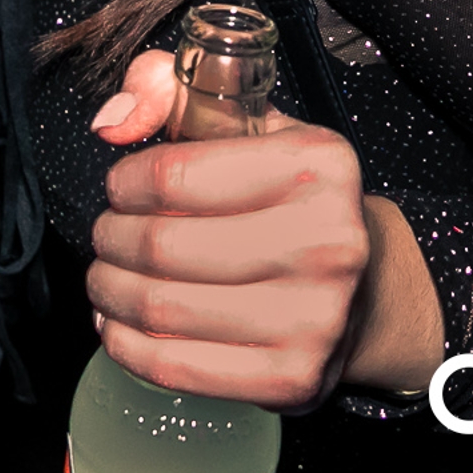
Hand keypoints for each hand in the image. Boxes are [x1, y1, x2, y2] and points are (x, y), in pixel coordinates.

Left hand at [86, 53, 441, 406]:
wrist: (367, 287)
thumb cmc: (291, 197)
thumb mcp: (248, 122)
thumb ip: (169, 92)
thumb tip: (111, 122)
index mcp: (315, 164)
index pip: (177, 174)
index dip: (125, 182)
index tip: (118, 188)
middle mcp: (325, 240)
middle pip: (164, 245)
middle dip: (111, 238)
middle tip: (105, 234)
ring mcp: (314, 318)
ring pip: (164, 308)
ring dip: (110, 291)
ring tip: (105, 277)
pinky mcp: (293, 379)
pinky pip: (178, 367)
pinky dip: (128, 346)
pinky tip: (118, 324)